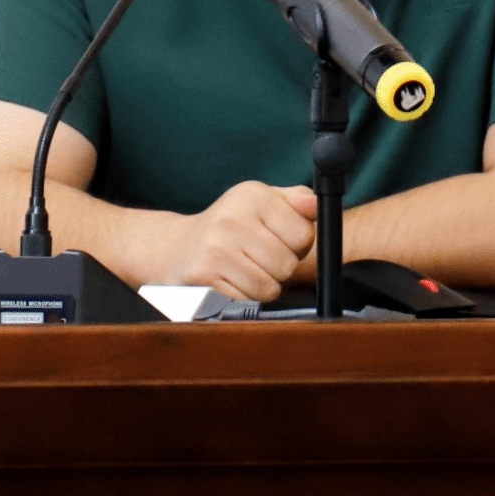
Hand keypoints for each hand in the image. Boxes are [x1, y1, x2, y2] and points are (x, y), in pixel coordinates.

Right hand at [162, 181, 316, 300]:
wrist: (178, 247)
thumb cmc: (230, 225)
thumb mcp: (260, 202)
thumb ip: (295, 201)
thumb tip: (317, 205)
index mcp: (252, 195)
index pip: (305, 234)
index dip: (299, 244)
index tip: (280, 239)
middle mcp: (232, 218)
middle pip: (288, 264)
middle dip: (280, 267)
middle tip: (260, 257)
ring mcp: (216, 248)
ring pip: (270, 287)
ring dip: (264, 285)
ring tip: (246, 268)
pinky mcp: (205, 275)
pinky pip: (247, 300)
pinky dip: (244, 296)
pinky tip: (231, 279)